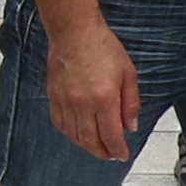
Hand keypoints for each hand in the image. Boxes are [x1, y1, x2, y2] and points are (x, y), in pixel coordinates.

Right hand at [35, 0, 139, 164]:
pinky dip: (70, 133)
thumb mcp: (128, 73)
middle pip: (91, 141)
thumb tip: (131, 125)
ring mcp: (65, 101)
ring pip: (74, 136)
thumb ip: (131, 103)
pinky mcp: (54, 97)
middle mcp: (83, 103)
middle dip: (103, 152)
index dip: (118, 150)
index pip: (111, 136)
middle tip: (111, 154)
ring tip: (97, 145)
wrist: (74, 31)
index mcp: (104, 98)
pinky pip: (60, 124)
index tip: (122, 154)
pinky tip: (78, 133)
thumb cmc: (101, 46)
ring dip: (87, 145)